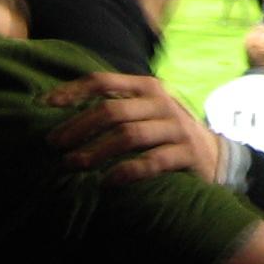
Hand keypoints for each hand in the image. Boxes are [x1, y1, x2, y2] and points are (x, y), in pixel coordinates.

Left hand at [43, 73, 227, 183]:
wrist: (216, 155)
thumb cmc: (167, 133)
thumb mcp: (146, 111)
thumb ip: (118, 105)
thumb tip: (65, 109)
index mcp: (147, 87)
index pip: (104, 81)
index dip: (73, 91)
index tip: (46, 105)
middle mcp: (162, 102)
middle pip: (112, 110)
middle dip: (78, 127)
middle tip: (54, 144)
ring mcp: (176, 127)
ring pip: (129, 135)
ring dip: (96, 151)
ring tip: (73, 164)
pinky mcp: (187, 154)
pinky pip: (152, 162)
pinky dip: (126, 171)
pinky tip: (107, 182)